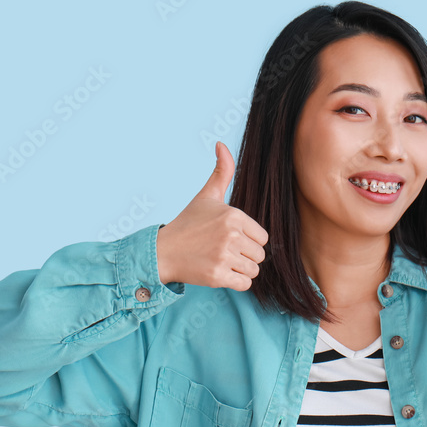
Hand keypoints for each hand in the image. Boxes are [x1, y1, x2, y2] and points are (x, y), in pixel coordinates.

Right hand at [156, 141, 268, 290]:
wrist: (163, 251)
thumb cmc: (188, 224)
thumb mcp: (206, 196)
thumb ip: (222, 172)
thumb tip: (220, 143)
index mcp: (233, 215)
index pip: (263, 237)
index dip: (249, 240)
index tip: (229, 238)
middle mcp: (230, 235)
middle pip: (260, 255)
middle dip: (245, 256)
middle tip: (223, 251)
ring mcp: (224, 256)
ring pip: (254, 270)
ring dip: (241, 270)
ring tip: (221, 261)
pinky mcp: (218, 276)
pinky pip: (245, 284)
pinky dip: (235, 282)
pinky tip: (220, 272)